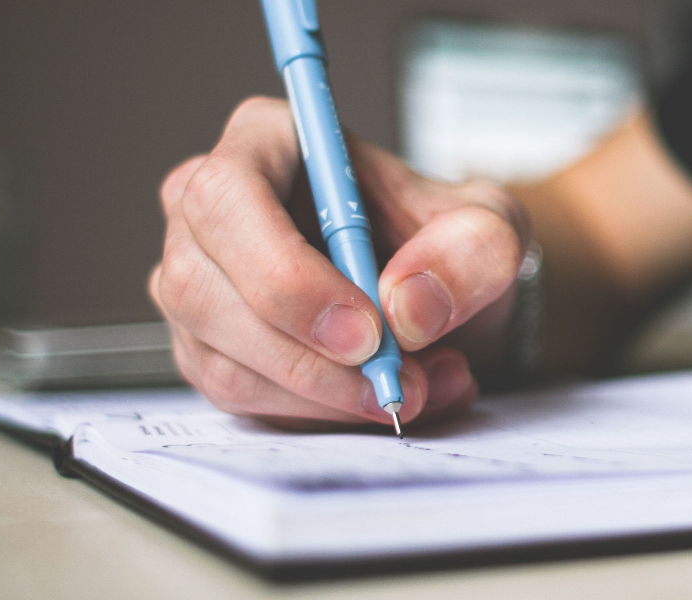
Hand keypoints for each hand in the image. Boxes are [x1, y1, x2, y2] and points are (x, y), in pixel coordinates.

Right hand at [150, 97, 529, 429]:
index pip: (228, 198)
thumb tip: (407, 306)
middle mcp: (209, 210)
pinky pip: (245, 400)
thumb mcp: (493, 227)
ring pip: (224, 360)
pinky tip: (385, 397)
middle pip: (203, 289)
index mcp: (266, 141)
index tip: (366, 331)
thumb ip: (471, 250)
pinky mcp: (211, 350)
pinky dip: (323, 415)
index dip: (286, 273)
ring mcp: (199, 284)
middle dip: (309, 357)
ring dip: (329, 396)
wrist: (443, 295)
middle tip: (399, 383)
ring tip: (421, 387)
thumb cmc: (449, 241)